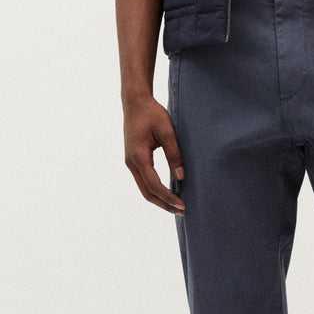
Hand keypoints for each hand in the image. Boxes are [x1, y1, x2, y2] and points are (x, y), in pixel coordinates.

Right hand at [123, 95, 185, 213]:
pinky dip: (154, 190)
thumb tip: (181, 177)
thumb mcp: (167, 131)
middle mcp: (131, 163)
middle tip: (182, 211)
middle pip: (147, 192)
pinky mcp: (133, 160)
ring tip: (176, 206)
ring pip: (144, 188)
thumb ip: (174, 154)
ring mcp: (130, 162)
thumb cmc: (152, 113)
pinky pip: (143, 181)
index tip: (183, 204)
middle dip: (164, 204)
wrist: (135, 102)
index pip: (154, 185)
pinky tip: (167, 193)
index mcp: (138, 156)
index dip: (168, 197)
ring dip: (159, 199)